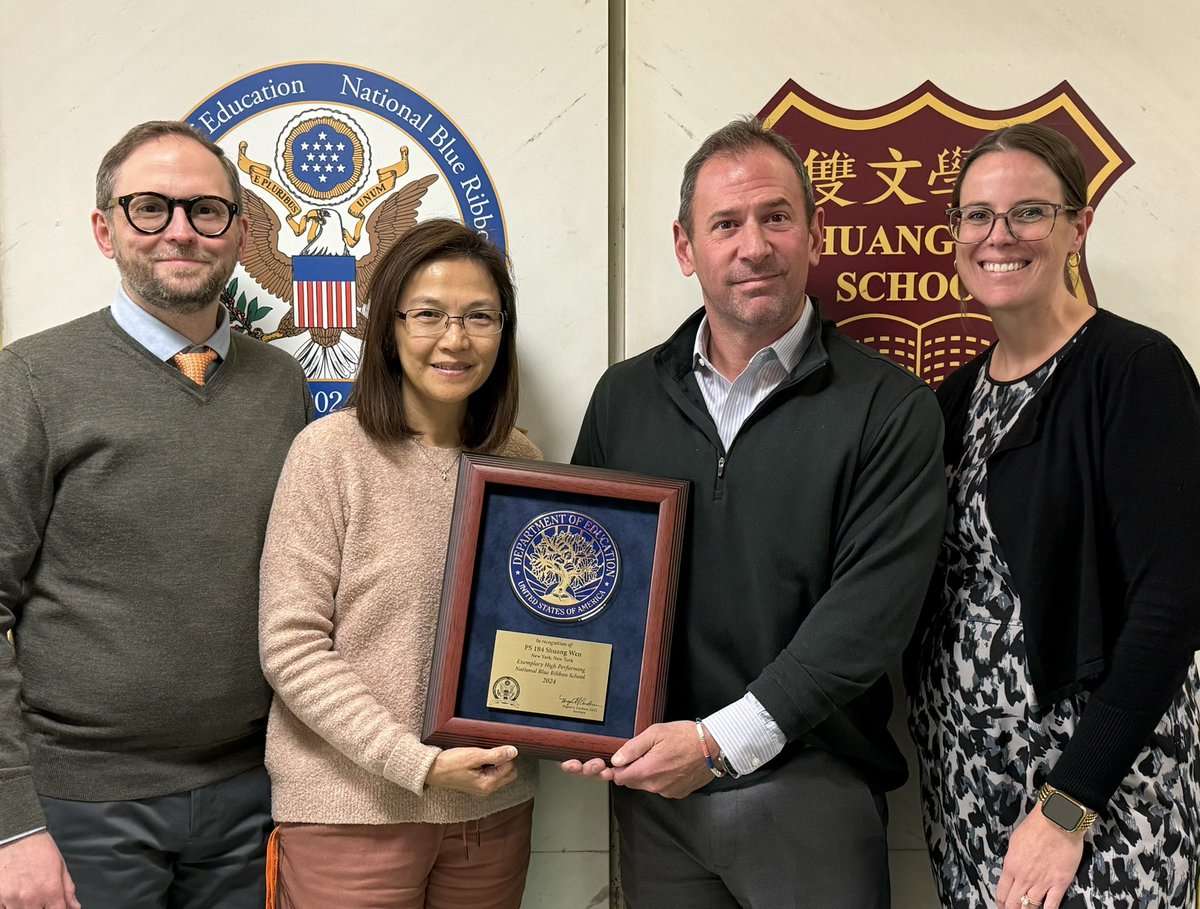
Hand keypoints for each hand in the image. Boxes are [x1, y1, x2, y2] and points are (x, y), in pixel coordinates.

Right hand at [0, 831, 80, 908]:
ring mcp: (12, 900)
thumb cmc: (38, 848)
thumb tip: (74, 907)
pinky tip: (16, 899)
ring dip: (27, 908)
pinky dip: (11, 907)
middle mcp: (31, 898)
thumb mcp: (60, 867)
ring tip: (29, 897)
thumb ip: (68, 890)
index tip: (57, 907)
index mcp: (50, 890)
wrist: (17, 836)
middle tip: (43, 902)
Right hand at [426, 745, 519, 796]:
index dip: (506, 755)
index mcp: (488, 784)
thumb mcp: (474, 755)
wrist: (431, 770)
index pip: (510, 768)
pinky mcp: (475, 784)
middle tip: (490, 750)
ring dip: (496, 762)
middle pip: (508, 773)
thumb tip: (514, 752)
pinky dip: (488, 765)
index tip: (496, 746)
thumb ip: (496, 755)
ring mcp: (481, 788)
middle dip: (504, 760)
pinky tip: (477, 759)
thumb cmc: (450, 764)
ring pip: (499, 773)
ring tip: (481, 754)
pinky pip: (490, 774)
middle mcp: (487, 789)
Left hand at [566, 721, 715, 798]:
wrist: (715, 747)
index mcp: (647, 771)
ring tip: (662, 756)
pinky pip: (662, 787)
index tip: (623, 759)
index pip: (620, 777)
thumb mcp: (656, 733)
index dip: (619, 767)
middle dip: (634, 769)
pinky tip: (672, 764)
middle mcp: (656, 787)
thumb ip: (633, 747)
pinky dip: (662, 777)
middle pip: (633, 782)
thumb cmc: (686, 737)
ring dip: (648, 773)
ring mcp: (668, 792)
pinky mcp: (679, 793)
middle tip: (646, 752)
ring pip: (648, 784)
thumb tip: (616, 759)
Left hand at [996, 802, 1084, 908]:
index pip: (1002, 892)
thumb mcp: (1014, 842)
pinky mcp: (1059, 884)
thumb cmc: (1036, 827)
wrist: (1057, 822)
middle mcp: (1025, 878)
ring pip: (1031, 907)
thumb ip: (1012, 859)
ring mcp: (1042, 882)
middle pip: (1014, 903)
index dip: (1001, 903)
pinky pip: (1052, 905)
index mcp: (1011, 866)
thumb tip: (1012, 869)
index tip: (1002, 906)